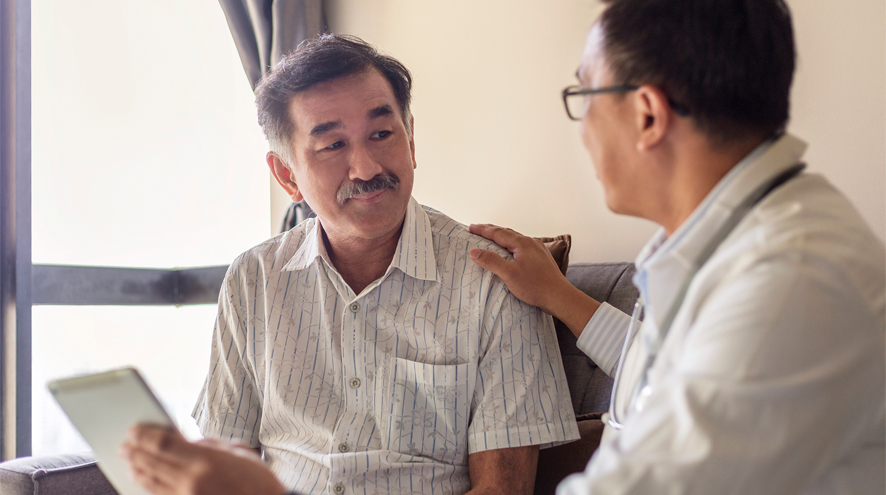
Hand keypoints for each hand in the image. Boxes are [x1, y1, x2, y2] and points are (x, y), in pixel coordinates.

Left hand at [120, 425, 286, 494]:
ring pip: (151, 480)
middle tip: (124, 441)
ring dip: (136, 466)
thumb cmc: (259, 483)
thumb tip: (190, 441)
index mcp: (207, 460)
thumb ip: (211, 445)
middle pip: (152, 461)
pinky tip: (141, 477)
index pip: (164, 443)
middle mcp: (192, 480)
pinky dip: (147, 483)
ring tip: (128, 458)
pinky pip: (159, 494)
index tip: (134, 427)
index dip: (145, 434)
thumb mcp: (240, 454)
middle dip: (135, 450)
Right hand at [469, 223, 600, 337]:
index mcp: (522, 243)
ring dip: (502, 237)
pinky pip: (522, 246)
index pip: (498, 233)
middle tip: (477, 229)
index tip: (470, 227)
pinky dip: (511, 245)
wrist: (559, 296)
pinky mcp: (541, 258)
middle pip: (507, 232)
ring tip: (491, 238)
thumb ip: (491, 261)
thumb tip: (474, 252)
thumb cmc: (535, 286)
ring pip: (515, 239)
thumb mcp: (509, 274)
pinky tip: (511, 251)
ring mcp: (538, 250)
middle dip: (491, 230)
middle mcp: (531, 242)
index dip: (483, 230)